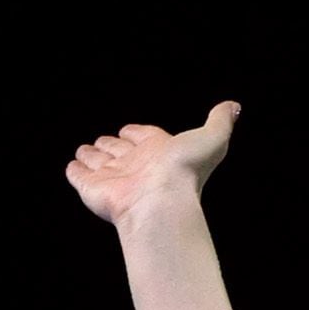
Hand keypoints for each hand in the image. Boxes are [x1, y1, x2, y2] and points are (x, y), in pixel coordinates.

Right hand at [65, 103, 240, 229]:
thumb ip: (220, 121)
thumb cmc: (185, 173)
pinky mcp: (93, 188)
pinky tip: (75, 167)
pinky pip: (79, 175)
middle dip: (111, 145)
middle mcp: (136, 165)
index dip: (136, 133)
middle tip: (104, 141)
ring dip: (91, 155)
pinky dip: (76, 170)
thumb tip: (233, 107)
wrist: (160, 202)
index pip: (143, 137)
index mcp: (159, 152)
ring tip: (85, 151)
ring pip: (98, 162)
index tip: (128, 130)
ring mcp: (113, 177)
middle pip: (118, 150)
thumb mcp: (211, 139)